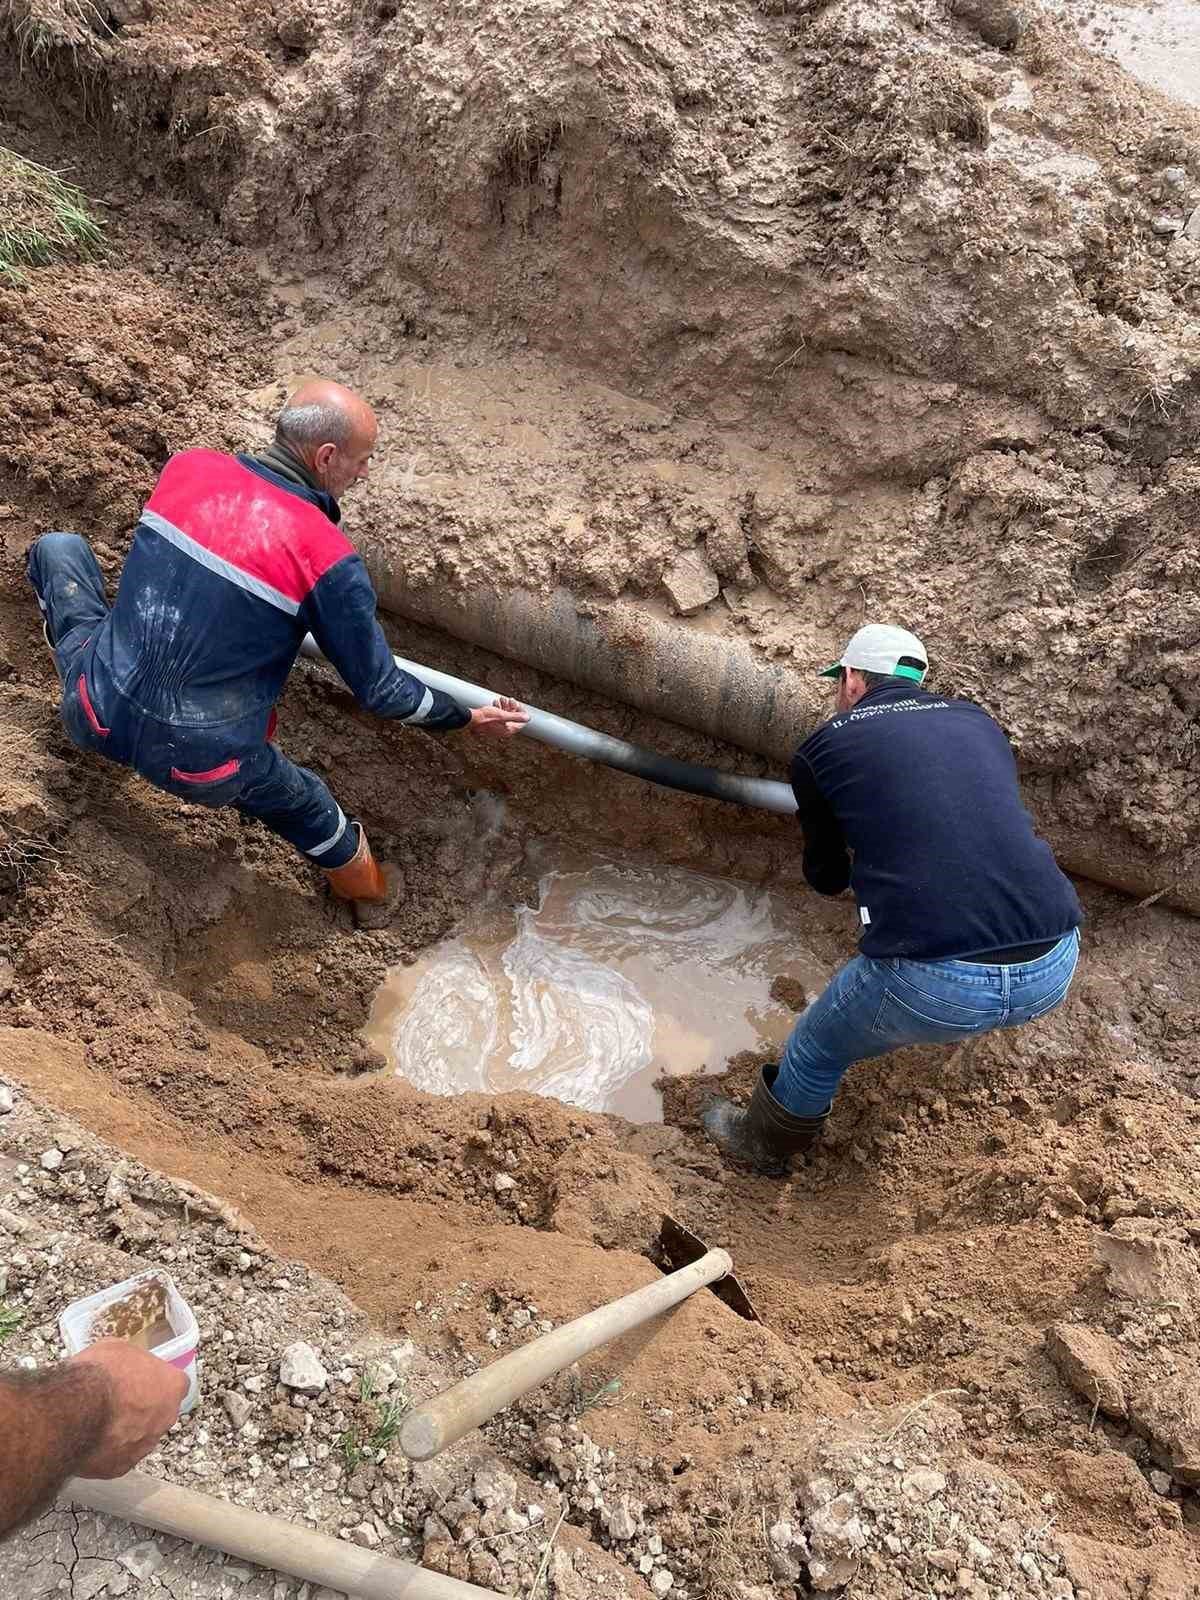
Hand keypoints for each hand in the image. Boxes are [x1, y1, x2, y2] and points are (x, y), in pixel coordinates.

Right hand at [68, 1341, 186, 1477]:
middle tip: (116, 1401)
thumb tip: (123, 1365)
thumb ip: (130, 1361)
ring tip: (98, 1420)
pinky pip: (116, 1457)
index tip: (139, 1380)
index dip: (156, 1381)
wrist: (74, 1411)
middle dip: (141, 1408)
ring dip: (124, 1431)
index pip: (175, 1384)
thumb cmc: (100, 1375)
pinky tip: (88, 1439)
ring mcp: (144, 1447)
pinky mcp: (120, 1468)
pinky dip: (105, 1450)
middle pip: (159, 1413)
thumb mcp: (117, 1348)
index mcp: (172, 1387)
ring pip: (138, 1438)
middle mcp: (165, 1419)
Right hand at [468, 697, 528, 738]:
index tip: (518, 705)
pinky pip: (498, 716)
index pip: (521, 722)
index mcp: (508, 730)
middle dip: (512, 708)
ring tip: (501, 699)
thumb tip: (527, 718)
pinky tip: (496, 703)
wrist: (471, 719)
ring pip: (505, 716)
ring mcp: (497, 728)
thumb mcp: (503, 715)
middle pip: (513, 718)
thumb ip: (516, 716)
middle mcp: (503, 731)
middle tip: (509, 700)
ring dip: (505, 706)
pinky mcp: (491, 724)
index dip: (521, 712)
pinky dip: (499, 709)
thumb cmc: (485, 718)